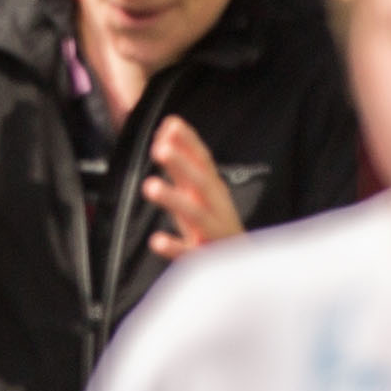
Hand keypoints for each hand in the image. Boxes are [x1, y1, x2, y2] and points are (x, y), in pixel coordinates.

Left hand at [142, 115, 246, 258]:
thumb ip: (182, 164)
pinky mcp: (206, 258)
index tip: (171, 124)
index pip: (203, 160)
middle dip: (182, 164)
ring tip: (149, 186)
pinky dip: (174, 247)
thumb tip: (166, 130)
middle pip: (201, 182)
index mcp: (213, 190)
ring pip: (196, 214)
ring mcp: (212, 233)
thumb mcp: (199, 193)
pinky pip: (190, 253)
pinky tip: (157, 240)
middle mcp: (216, 207)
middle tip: (159, 148)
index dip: (189, 142)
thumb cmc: (214, 224)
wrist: (241, 266)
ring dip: (173, 198)